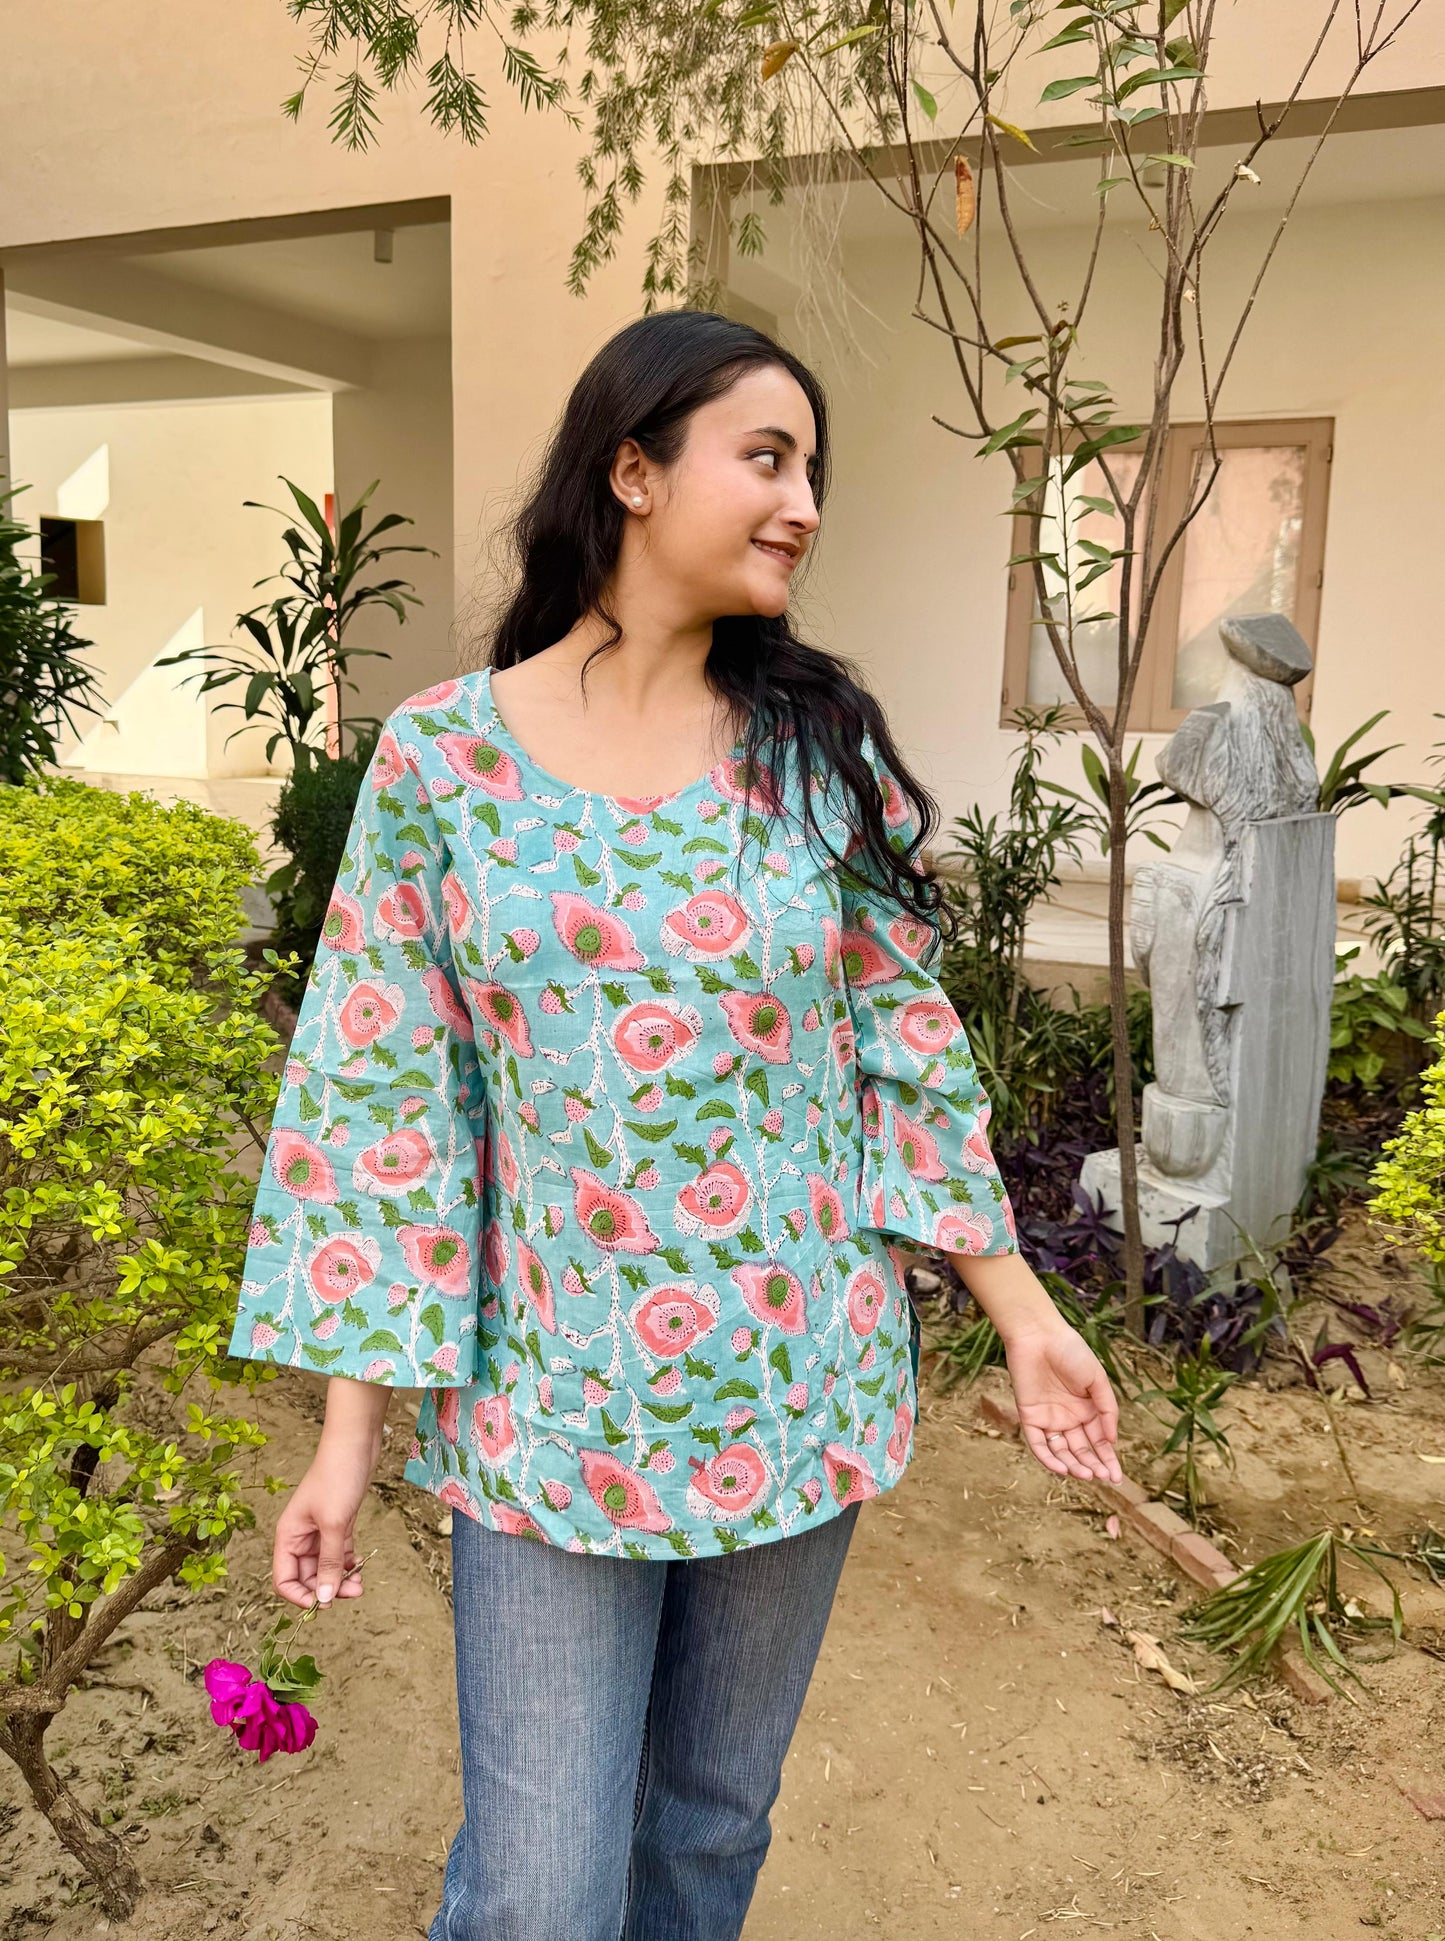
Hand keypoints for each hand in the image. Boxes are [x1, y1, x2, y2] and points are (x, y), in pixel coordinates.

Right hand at [273, 1439, 374, 1610]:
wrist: (356, 1444)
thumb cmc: (338, 1477)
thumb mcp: (334, 1524)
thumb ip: (329, 1563)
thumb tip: (322, 1599)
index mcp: (288, 1536)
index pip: (284, 1579)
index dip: (300, 1596)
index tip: (323, 1604)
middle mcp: (300, 1536)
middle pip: (307, 1576)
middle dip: (326, 1588)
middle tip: (353, 1592)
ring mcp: (319, 1530)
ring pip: (325, 1567)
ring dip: (340, 1578)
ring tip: (360, 1584)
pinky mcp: (338, 1523)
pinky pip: (338, 1553)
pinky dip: (347, 1563)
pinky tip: (359, 1567)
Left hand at [1004, 1323, 1122, 1482]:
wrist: (1039, 1335)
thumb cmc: (1071, 1352)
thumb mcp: (1098, 1380)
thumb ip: (1107, 1410)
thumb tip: (1113, 1441)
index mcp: (1088, 1409)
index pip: (1099, 1442)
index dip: (1108, 1460)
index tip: (1117, 1478)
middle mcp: (1069, 1418)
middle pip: (1082, 1450)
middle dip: (1093, 1466)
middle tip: (1104, 1478)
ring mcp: (1049, 1418)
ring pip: (1061, 1451)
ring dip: (1073, 1465)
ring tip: (1086, 1474)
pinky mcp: (1029, 1417)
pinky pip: (1038, 1444)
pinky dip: (1048, 1459)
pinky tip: (1062, 1468)